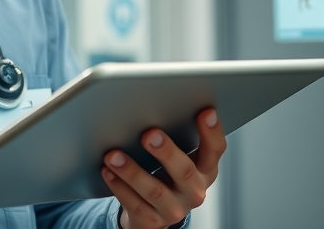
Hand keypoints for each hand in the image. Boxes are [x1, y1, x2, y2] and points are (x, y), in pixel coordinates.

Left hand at [101, 108, 225, 228]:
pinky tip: (108, 172)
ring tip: (113, 155)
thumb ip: (174, 137)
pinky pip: (134, 204)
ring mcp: (174, 209)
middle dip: (166, 152)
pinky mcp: (152, 221)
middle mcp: (194, 191)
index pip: (215, 150)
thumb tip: (153, 106)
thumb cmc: (164, 174)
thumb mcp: (176, 157)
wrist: (151, 212)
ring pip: (154, 190)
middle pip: (184, 171)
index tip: (205, 112)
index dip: (212, 131)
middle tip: (149, 134)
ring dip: (132, 171)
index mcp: (205, 170)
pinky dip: (119, 187)